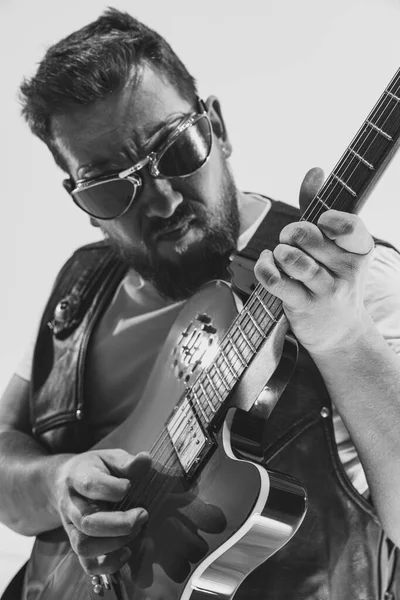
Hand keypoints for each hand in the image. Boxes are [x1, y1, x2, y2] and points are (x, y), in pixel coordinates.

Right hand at [54, 449, 150, 574]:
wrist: (66, 481)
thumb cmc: (95, 469)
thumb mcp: (109, 458)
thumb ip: (127, 462)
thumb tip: (146, 460)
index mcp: (78, 477)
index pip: (90, 485)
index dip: (112, 489)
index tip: (129, 486)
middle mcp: (71, 505)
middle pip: (87, 522)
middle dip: (119, 524)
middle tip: (143, 514)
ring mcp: (71, 527)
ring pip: (84, 545)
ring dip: (114, 544)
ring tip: (136, 531)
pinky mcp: (77, 544)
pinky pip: (86, 564)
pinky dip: (108, 564)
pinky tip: (126, 553)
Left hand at [254, 168, 374, 354]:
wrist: (339, 331)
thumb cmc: (332, 276)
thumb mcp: (335, 245)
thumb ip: (321, 205)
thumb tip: (315, 170)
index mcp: (359, 249)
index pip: (349, 225)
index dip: (329, 219)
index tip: (321, 222)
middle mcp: (347, 269)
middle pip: (307, 235)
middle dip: (290, 232)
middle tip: (290, 239)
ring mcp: (327, 290)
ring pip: (291, 258)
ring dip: (278, 253)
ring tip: (281, 256)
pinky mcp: (305, 306)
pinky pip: (276, 280)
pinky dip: (265, 268)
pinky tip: (268, 265)